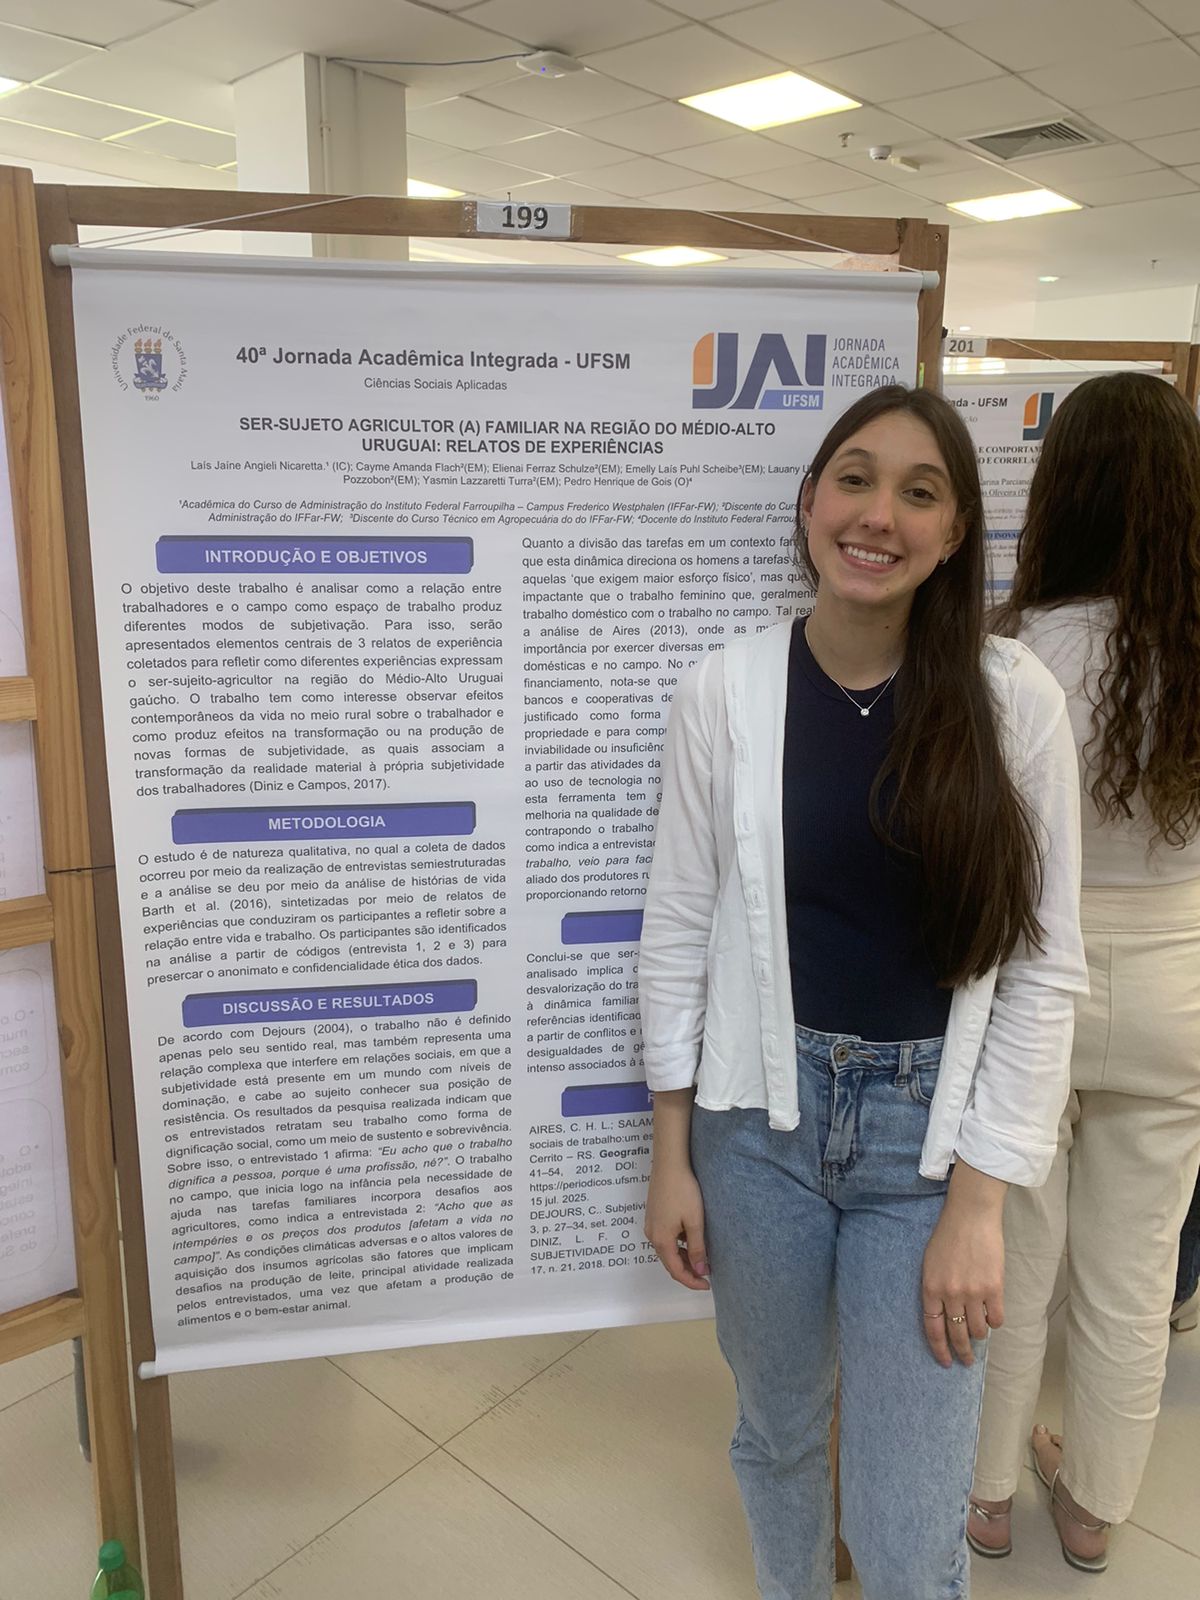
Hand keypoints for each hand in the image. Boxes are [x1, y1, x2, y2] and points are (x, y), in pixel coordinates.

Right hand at [644, 1161, 709, 1290]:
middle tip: (707, 1274)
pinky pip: (665, 1238)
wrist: (669, 1164)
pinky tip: (691, 1239)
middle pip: (670, 1262)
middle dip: (688, 1271)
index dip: (691, 1281)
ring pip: (667, 1250)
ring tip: (702, 1258)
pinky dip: (678, 1245)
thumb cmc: (683, 1190)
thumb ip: (697, 1248)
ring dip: (684, 1258)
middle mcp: (652, 1235)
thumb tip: (700, 1271)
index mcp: (662, 1240)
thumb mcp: (695, 1221)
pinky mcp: (654, 1215)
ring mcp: (651, 1225)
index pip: (676, 1270)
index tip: (707, 1285)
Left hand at [921, 1186, 1004, 1367]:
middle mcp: (950, 1294)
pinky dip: (995, 1323)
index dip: (939, 1349)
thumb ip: (935, 1290)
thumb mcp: (930, 1263)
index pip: (933, 1329)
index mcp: (930, 1288)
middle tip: (966, 1361)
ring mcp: (972, 1292)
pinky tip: (993, 1318)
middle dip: (962, 1352)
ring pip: (977, 1329)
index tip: (945, 1361)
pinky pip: (996, 1319)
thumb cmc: (948, 1235)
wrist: (970, 1215)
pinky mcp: (993, 1288)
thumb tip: (944, 1316)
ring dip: (979, 1334)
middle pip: (956, 1334)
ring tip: (980, 1332)